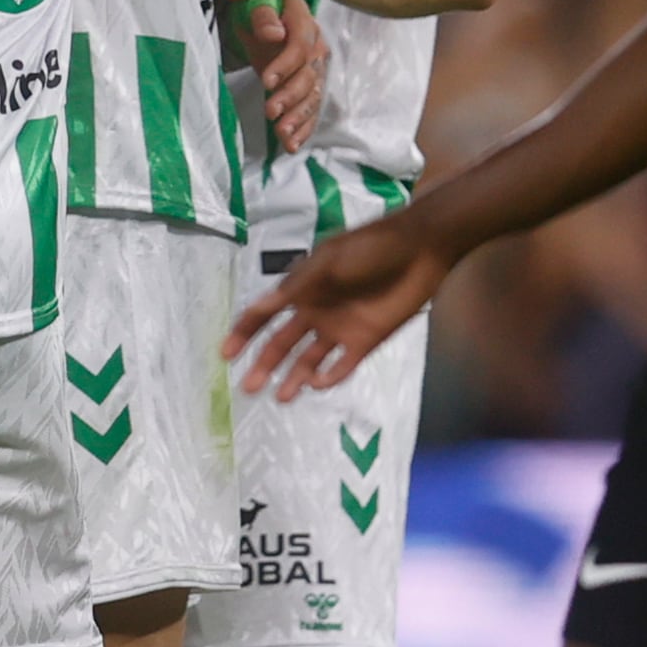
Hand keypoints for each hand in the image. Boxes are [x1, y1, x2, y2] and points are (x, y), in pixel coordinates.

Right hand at [225, 213, 448, 398]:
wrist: (419, 250)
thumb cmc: (370, 248)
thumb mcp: (329, 261)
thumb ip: (297, 286)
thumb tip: (261, 305)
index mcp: (301, 289)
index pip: (264, 314)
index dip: (243, 332)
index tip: (226, 354)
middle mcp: (315, 312)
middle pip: (282, 344)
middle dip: (263, 364)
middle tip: (247, 388)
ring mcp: (340, 329)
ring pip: (308, 360)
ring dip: (293, 378)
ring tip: (280, 398)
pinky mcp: (365, 341)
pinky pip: (342, 366)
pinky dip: (328, 377)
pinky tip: (316, 385)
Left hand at [234, 0, 326, 151]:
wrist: (262, 21)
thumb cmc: (255, 12)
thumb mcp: (253, 6)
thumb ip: (263, 17)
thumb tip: (274, 33)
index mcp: (303, 22)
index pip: (300, 46)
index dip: (285, 65)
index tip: (266, 81)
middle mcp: (316, 46)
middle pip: (308, 75)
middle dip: (290, 96)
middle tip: (270, 112)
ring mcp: (316, 68)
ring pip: (312, 96)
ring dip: (298, 117)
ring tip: (282, 134)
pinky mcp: (311, 87)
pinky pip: (311, 110)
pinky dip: (303, 129)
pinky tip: (292, 144)